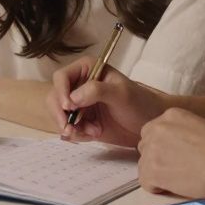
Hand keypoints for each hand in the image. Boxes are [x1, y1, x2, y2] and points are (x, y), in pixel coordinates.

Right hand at [48, 56, 168, 147]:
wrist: (150, 124)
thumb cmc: (140, 102)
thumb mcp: (121, 94)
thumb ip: (97, 90)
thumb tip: (73, 97)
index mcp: (87, 70)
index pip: (61, 77)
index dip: (61, 92)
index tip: (68, 107)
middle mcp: (79, 85)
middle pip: (54, 98)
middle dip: (60, 115)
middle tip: (71, 129)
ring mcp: (79, 104)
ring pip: (59, 116)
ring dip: (71, 127)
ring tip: (93, 132)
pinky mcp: (82, 121)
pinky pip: (69, 129)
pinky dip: (77, 134)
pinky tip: (94, 134)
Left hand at [136, 108, 204, 197]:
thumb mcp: (200, 127)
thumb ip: (181, 133)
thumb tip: (173, 149)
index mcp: (171, 114)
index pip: (154, 132)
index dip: (164, 148)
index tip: (178, 157)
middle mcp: (157, 127)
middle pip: (145, 147)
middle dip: (157, 159)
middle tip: (179, 170)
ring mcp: (153, 148)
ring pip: (144, 166)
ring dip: (158, 174)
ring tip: (182, 179)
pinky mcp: (152, 170)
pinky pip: (146, 183)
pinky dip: (159, 188)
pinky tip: (179, 186)